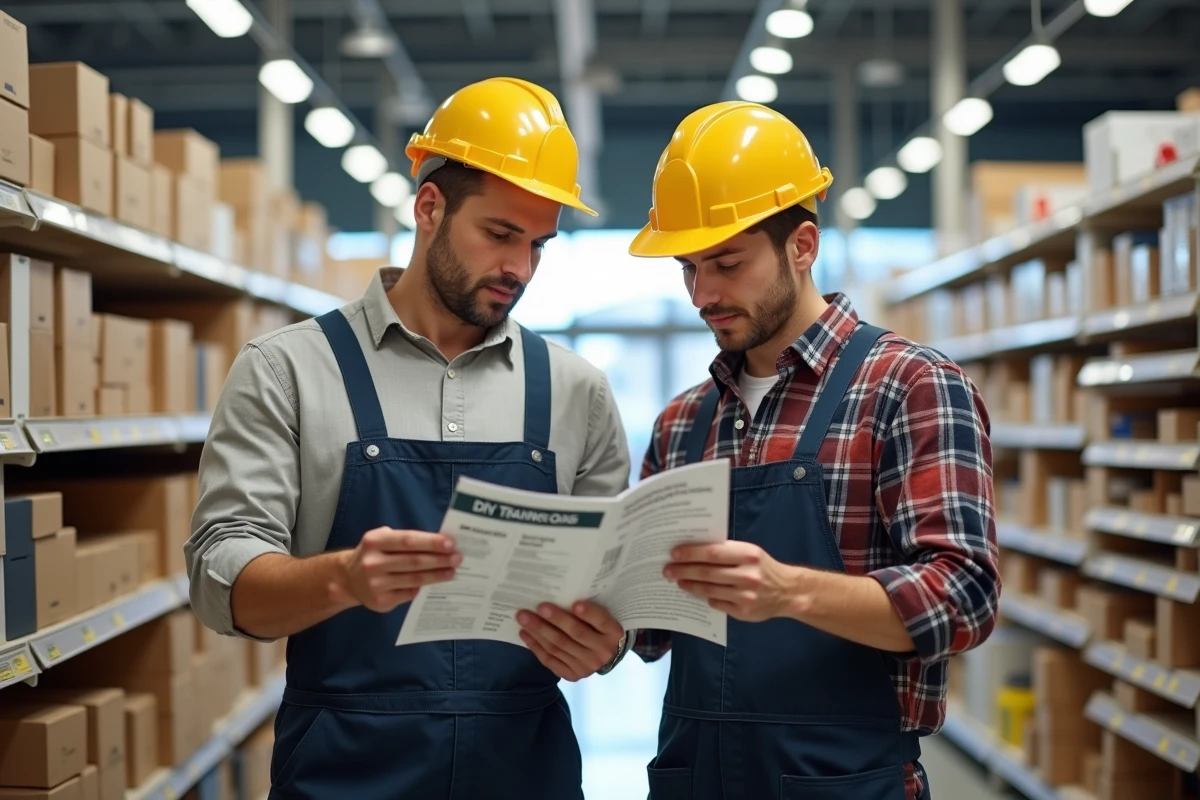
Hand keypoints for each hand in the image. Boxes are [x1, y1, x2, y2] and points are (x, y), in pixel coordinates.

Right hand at [328, 528, 460, 612]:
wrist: (347, 579)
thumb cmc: (374, 554)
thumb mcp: (382, 540)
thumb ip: (406, 540)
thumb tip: (440, 544)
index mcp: (375, 541)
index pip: (408, 541)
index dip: (431, 542)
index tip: (450, 544)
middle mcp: (373, 563)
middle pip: (414, 561)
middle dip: (439, 560)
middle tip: (458, 559)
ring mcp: (376, 584)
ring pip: (414, 579)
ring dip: (436, 575)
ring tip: (452, 572)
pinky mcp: (381, 601)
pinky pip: (409, 594)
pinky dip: (422, 588)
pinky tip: (434, 584)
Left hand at [515, 601, 624, 680]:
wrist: (606, 654)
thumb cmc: (600, 627)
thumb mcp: (602, 616)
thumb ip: (589, 608)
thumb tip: (561, 594)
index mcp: (614, 633)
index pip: (602, 621)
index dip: (589, 614)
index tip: (575, 603)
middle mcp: (603, 651)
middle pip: (576, 633)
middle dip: (554, 619)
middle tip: (537, 607)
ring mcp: (587, 666)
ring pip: (559, 646)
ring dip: (539, 632)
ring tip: (523, 619)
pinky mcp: (573, 675)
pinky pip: (551, 660)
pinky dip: (536, 647)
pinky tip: (525, 634)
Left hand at [665, 541, 797, 621]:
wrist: (788, 592)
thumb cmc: (763, 567)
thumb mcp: (750, 552)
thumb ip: (727, 551)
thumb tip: (693, 550)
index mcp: (748, 555)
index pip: (713, 552)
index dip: (691, 553)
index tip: (674, 553)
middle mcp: (747, 575)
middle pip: (707, 572)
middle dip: (683, 570)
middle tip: (667, 570)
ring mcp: (745, 596)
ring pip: (709, 590)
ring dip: (690, 585)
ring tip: (678, 581)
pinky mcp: (743, 612)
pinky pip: (717, 604)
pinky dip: (705, 597)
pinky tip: (696, 592)